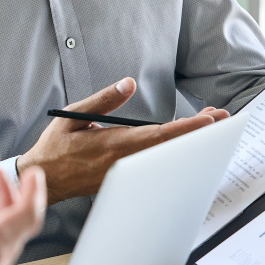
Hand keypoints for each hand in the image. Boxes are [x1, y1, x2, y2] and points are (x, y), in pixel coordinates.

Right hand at [16, 78, 227, 204]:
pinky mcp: (124, 179)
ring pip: (164, 158)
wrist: (44, 180)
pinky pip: (154, 167)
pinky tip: (182, 143)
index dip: (185, 129)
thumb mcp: (72, 116)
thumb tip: (127, 84)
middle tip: (220, 118)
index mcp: (111, 144)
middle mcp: (122, 162)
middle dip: (197, 133)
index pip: (156, 135)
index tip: (206, 120)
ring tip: (207, 125)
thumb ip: (102, 100)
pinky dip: (171, 153)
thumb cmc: (55, 147)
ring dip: (187, 142)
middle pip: (168, 148)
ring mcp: (125, 173)